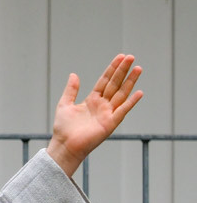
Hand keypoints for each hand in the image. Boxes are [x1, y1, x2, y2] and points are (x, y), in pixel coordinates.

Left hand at [47, 54, 142, 176]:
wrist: (64, 145)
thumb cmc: (63, 128)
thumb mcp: (64, 104)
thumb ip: (71, 90)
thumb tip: (74, 74)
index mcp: (92, 100)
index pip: (105, 80)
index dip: (112, 69)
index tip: (121, 57)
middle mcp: (102, 105)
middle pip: (115, 84)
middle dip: (123, 71)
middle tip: (131, 57)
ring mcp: (107, 113)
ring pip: (121, 94)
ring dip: (130, 82)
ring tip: (138, 68)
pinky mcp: (110, 123)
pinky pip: (122, 111)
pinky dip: (131, 102)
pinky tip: (139, 92)